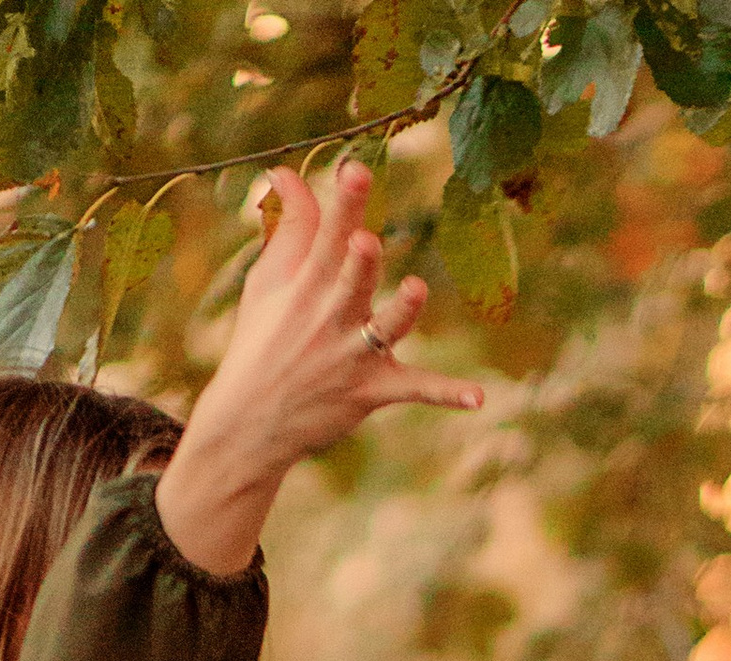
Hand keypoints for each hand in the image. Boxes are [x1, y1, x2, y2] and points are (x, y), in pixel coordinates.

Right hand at [157, 161, 487, 577]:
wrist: (251, 421)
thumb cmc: (262, 340)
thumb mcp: (267, 282)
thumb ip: (289, 227)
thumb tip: (285, 171)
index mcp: (306, 285)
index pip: (326, 238)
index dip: (343, 206)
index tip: (356, 171)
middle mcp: (330, 318)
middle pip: (351, 280)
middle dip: (359, 261)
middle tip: (366, 241)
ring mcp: (353, 356)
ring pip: (384, 329)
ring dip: (401, 312)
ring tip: (415, 290)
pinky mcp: (373, 391)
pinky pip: (416, 389)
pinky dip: (446, 393)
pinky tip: (479, 396)